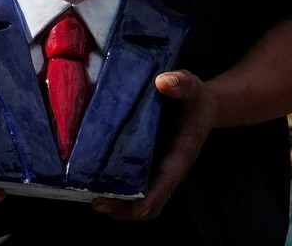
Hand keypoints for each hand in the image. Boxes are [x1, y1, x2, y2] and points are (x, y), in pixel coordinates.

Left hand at [91, 69, 215, 220]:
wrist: (202, 106)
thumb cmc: (195, 97)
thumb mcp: (191, 86)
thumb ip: (181, 83)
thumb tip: (163, 82)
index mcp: (181, 156)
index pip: (164, 187)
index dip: (144, 202)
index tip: (122, 205)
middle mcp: (169, 170)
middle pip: (149, 205)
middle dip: (123, 209)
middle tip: (96, 202)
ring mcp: (158, 171)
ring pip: (139, 200)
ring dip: (117, 204)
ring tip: (89, 195)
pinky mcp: (147, 166)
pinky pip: (133, 186)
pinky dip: (116, 189)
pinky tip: (94, 180)